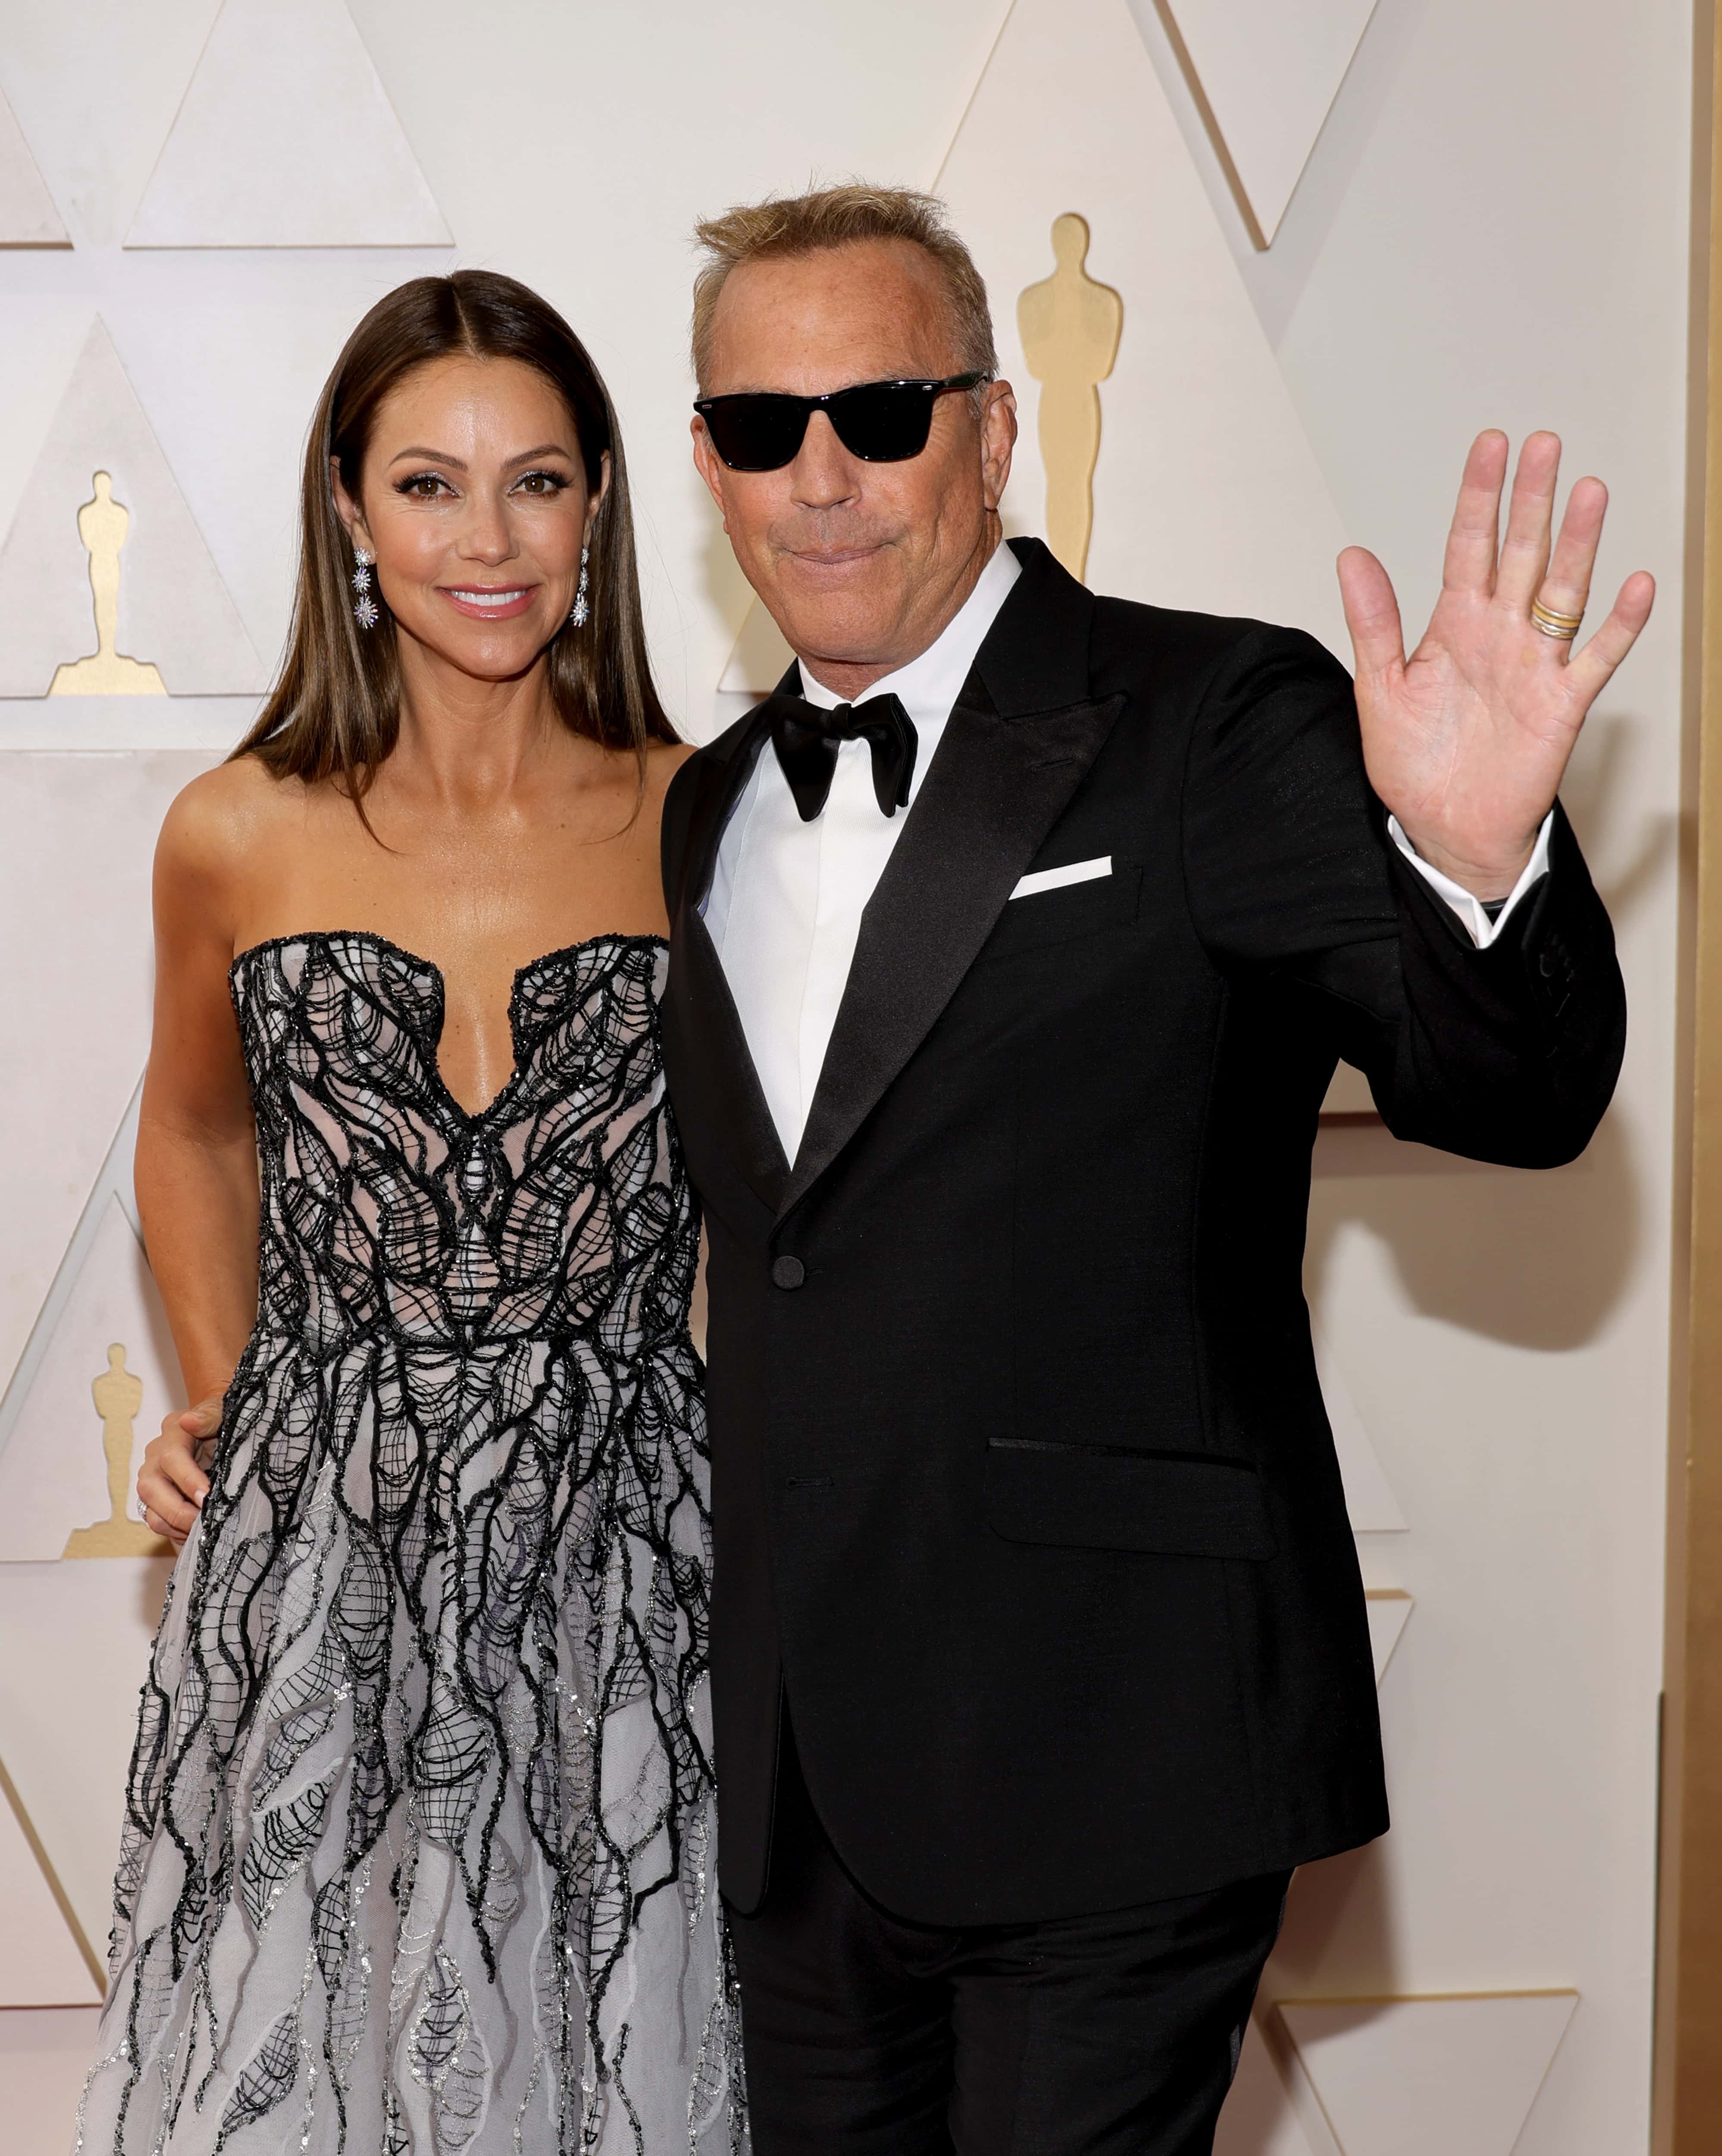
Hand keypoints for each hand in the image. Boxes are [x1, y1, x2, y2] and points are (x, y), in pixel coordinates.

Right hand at [138, 1395, 218, 1546]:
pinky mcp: (155, 1498)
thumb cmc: (224, 1421)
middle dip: (179, 1510)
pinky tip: (199, 1532)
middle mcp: (155, 1457)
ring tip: (206, 1530)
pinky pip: (157, 1521)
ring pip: (150, 1510)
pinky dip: (176, 1532)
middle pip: (151, 1488)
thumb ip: (209, 1416)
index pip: (171, 1458)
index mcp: (173, 1433)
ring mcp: (152, 1479)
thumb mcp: (222, 1412)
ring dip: (176, 1526)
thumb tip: (189, 1421)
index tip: (207, 1497)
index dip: (188, 1480)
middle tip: (207, 1522)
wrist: (217, 1427)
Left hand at [1337, 430, 1654, 899]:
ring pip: (1562, 590)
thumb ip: (1373, 623)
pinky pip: (1596, 657)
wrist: (1445, 829)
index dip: (1479, 496)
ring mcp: (1535, 664)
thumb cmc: (1415, 764)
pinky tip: (1636, 584)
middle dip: (1531, 500)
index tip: (1490, 446)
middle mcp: (1499, 634)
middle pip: (1520, 553)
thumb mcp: (1379, 689)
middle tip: (1543, 445)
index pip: (1467, 545)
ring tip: (1589, 491)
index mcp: (1453, 625)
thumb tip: (1351, 556)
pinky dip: (1619, 624)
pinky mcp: (1562, 703)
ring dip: (1578, 543)